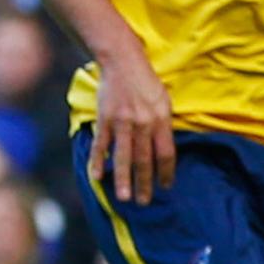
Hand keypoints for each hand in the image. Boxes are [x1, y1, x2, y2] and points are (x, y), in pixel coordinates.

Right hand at [89, 49, 174, 204]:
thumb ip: (163, 125)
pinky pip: (103, 144)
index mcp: (161, 120)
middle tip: (143, 202)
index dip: (166, 172)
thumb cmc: (146, 82)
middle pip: (145, 160)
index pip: (166, 153)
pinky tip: (97, 176)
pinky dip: (99, 160)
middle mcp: (142, 123)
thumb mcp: (163, 101)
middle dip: (144, 183)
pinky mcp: (105, 119)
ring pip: (124, 156)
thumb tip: (162, 151)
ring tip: (123, 197)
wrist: (122, 62)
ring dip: (123, 179)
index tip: (166, 187)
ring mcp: (122, 122)